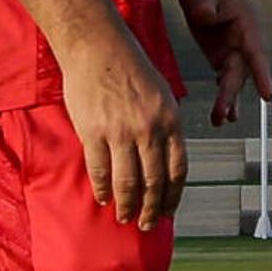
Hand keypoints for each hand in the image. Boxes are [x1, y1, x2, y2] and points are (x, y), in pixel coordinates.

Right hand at [65, 17, 186, 226]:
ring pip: (127, 182)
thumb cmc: (130, 67)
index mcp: (170, 120)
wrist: (97, 46)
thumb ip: (165, 125)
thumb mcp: (162, 94)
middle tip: (145, 224)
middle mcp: (149, 129)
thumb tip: (164, 159)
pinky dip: (102, 189)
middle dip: (150, 209)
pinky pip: (99, 170)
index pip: (178, 170)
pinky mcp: (93, 132)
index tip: (167, 211)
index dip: (172, 196)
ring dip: (127, 205)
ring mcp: (120, 132)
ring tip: (124, 217)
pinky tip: (104, 198)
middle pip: (154, 182)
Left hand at [170, 0, 271, 127]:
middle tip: (223, 115)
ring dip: (228, 100)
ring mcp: (232, 46)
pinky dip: (224, 94)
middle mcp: (243, 38)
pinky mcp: (220, 52)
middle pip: (241, 71)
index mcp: (245, 22)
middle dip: (233, 94)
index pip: (256, 51)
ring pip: (234, 78)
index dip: (262, 74)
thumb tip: (204, 15)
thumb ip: (202, 3)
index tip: (268, 95)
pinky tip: (221, 115)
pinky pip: (224, 77)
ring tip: (219, 121)